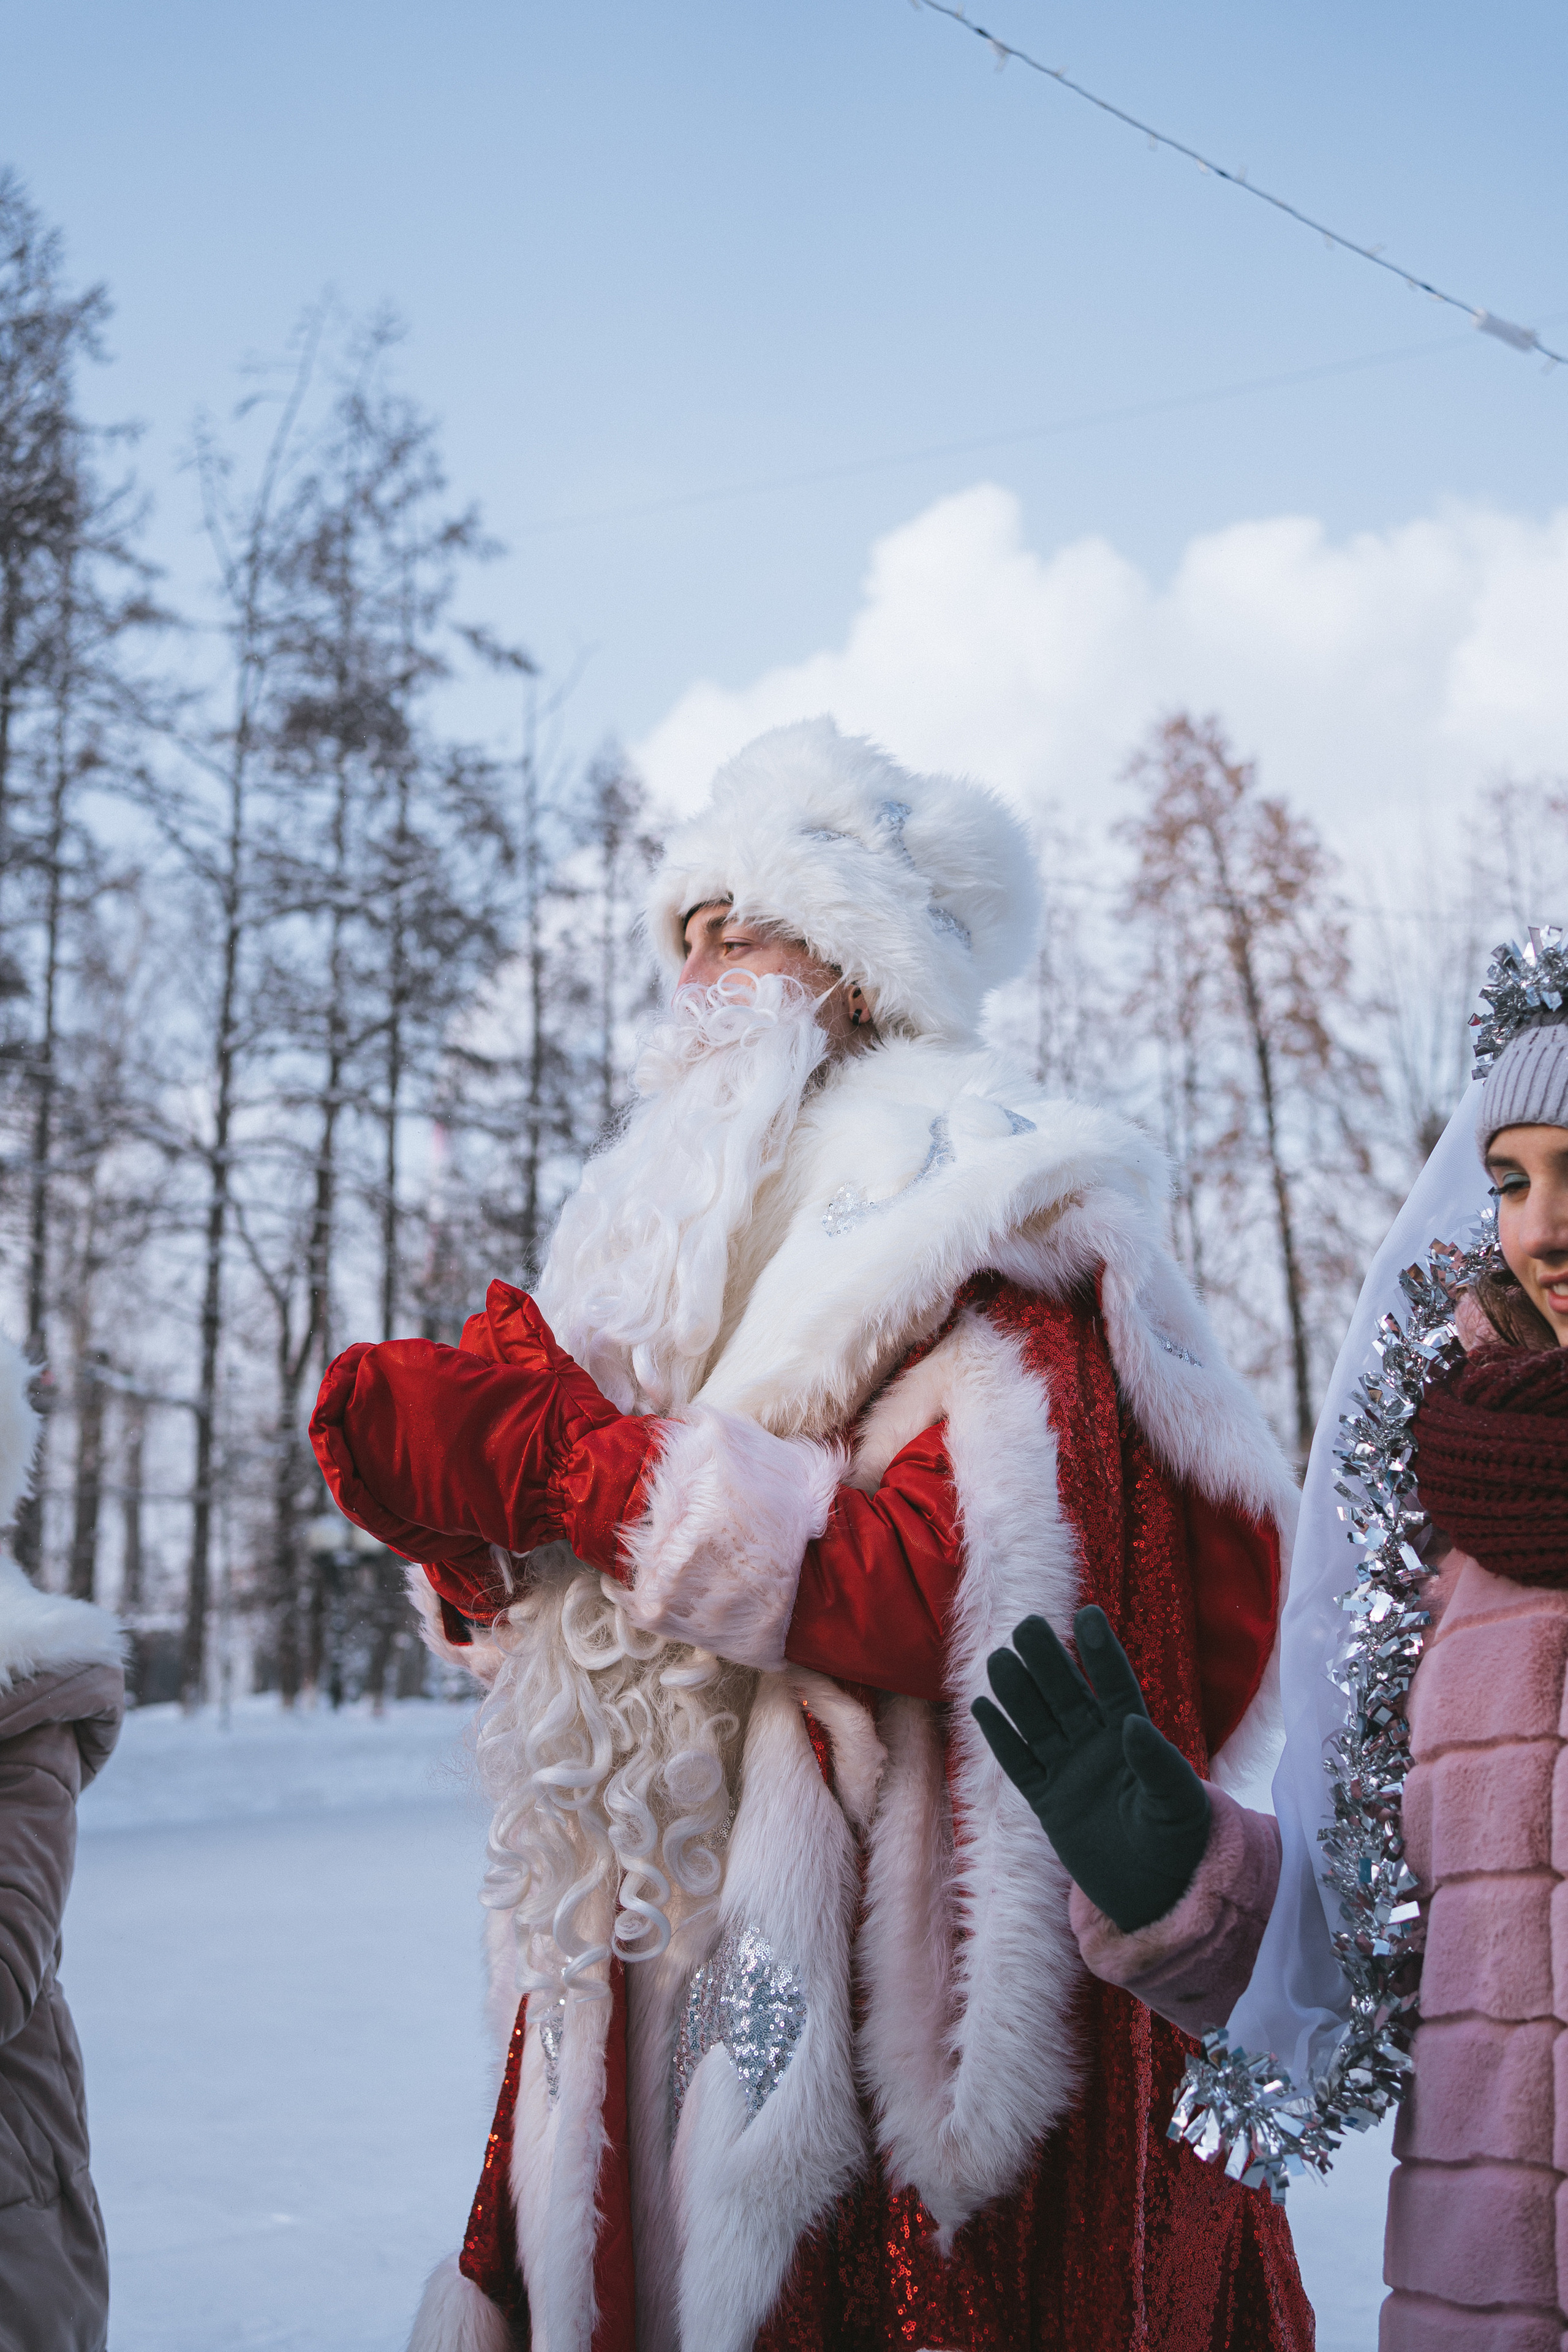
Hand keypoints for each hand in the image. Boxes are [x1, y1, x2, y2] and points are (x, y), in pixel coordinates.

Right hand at [971, 1605, 1210, 1934]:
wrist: (1157, 1893)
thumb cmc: (1179, 1843)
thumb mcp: (1178, 1804)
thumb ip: (1158, 1765)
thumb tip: (1130, 1725)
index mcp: (1134, 1739)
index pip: (1115, 1686)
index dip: (1101, 1653)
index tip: (1087, 1615)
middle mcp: (1097, 1747)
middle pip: (1067, 1695)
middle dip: (1049, 1661)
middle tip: (1028, 1624)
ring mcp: (1070, 1772)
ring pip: (1037, 1723)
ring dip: (1018, 1691)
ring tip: (999, 1657)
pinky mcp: (1048, 1803)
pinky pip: (1019, 1764)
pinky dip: (1001, 1738)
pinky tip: (981, 1706)